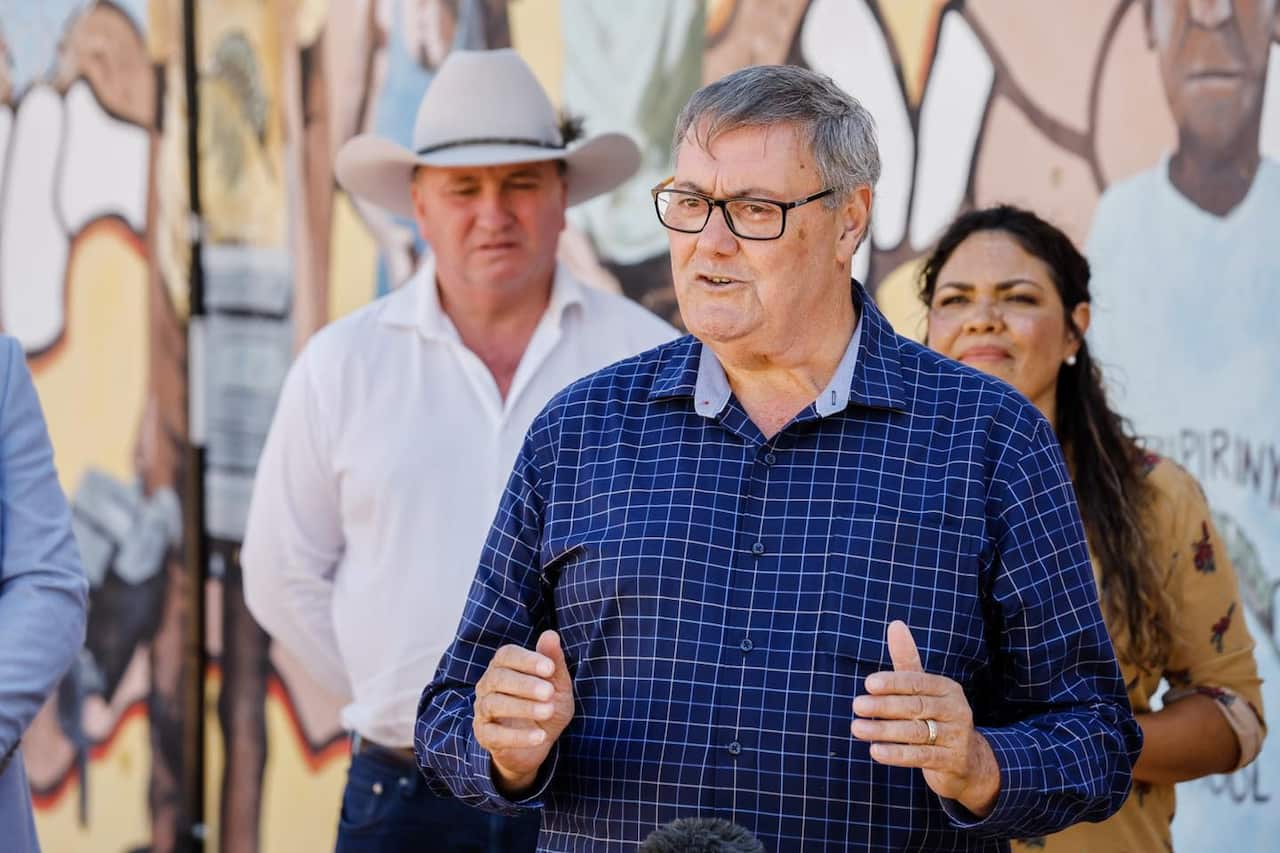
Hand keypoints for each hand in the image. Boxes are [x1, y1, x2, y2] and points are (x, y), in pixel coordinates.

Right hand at [473, 630, 574, 795]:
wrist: (539, 741)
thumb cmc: (547, 704)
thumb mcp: (557, 684)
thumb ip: (554, 660)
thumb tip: (551, 634)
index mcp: (504, 665)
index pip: (507, 655)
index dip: (527, 660)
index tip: (550, 668)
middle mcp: (488, 684)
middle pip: (498, 678)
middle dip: (525, 684)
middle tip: (549, 692)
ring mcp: (483, 710)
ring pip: (494, 704)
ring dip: (522, 707)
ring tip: (548, 711)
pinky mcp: (484, 735)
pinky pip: (495, 734)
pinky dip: (517, 736)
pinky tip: (540, 736)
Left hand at [851, 621, 1000, 816]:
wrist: (968, 761)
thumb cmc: (936, 717)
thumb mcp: (923, 689)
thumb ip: (907, 661)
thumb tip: (895, 624)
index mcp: (947, 688)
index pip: (917, 682)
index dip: (893, 683)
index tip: (868, 684)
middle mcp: (956, 710)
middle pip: (915, 706)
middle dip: (884, 706)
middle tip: (856, 705)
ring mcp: (956, 737)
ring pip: (916, 732)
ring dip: (884, 730)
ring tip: (857, 728)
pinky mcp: (952, 761)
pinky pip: (921, 756)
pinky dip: (898, 754)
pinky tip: (876, 752)